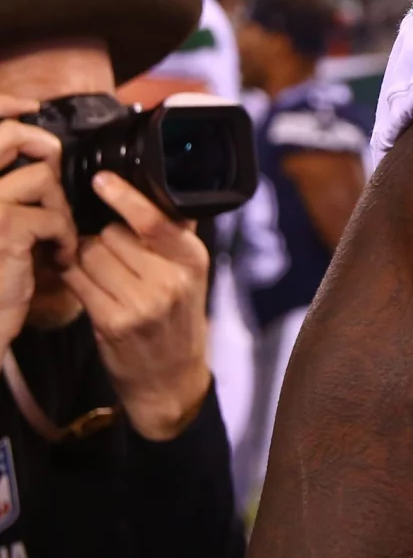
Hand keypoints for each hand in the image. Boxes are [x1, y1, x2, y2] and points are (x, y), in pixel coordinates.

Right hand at [0, 95, 78, 353]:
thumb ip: (6, 184)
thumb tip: (36, 146)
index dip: (3, 104)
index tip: (30, 106)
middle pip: (11, 137)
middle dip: (45, 150)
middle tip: (54, 181)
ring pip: (40, 177)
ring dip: (59, 206)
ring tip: (55, 236)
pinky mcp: (2, 227)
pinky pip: (53, 215)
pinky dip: (64, 236)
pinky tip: (57, 258)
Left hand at [59, 172, 211, 440]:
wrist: (171, 378)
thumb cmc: (177, 320)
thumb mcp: (191, 275)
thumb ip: (176, 236)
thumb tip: (158, 190)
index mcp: (193, 260)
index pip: (156, 220)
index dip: (126, 197)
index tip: (103, 179)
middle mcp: (170, 281)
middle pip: (113, 234)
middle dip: (104, 236)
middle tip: (111, 252)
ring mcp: (141, 304)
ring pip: (91, 254)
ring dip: (86, 257)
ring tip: (101, 271)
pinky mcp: (112, 323)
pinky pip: (79, 281)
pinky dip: (75, 276)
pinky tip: (86, 283)